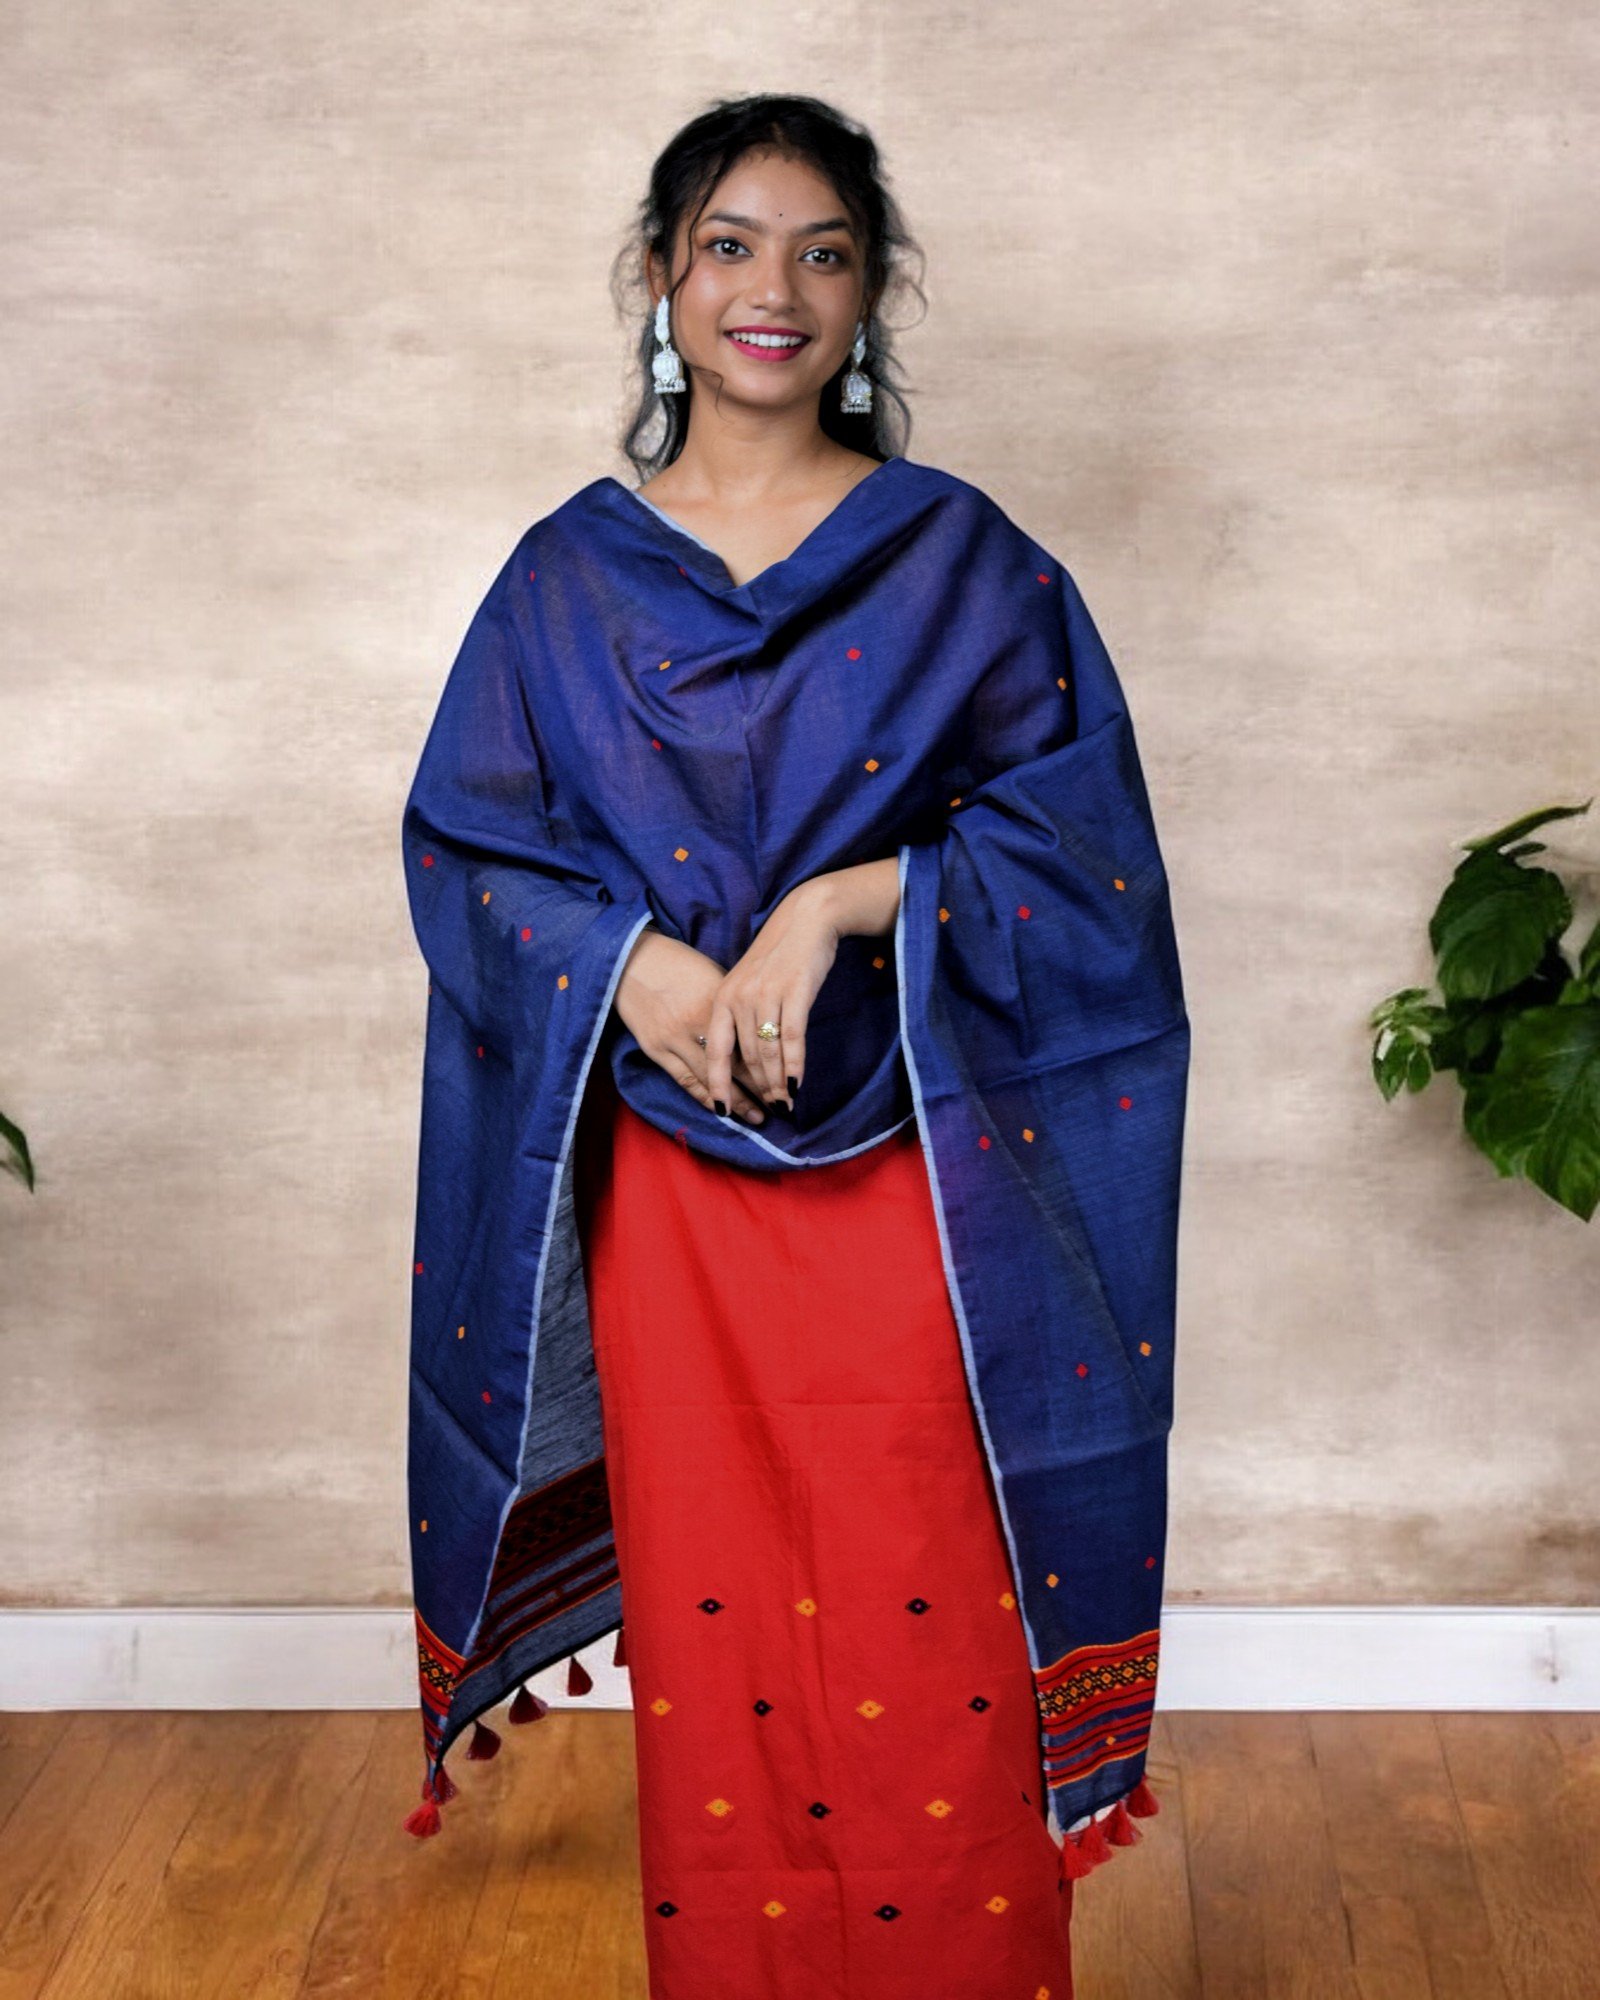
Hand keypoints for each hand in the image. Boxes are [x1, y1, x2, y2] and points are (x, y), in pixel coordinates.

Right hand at [612, 928, 772, 1124]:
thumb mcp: (713, 976)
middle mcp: (696, 1024)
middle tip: (780, 1106)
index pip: (750, 1042)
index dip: (770, 1065)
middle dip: (758, 1089)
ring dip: (735, 1101)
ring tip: (755, 1116)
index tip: (788, 1080)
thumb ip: (734, 1006)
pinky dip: (704, 1096)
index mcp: (717, 1002)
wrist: (632, 961)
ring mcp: (674, 1039)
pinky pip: (684, 1080)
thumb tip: (758, 1029)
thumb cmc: (679, 964)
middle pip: (734, 1064)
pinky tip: (721, 1110)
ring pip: (711, 1078)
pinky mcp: (655, 1049)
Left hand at [702, 858, 898, 1113]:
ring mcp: (766, 996)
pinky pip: (792, 1039)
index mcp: (722, 998)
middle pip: (747, 1058)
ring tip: (784, 1103)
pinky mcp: (794, 993)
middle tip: (769, 1111)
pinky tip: (797, 1084)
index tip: (721, 1110)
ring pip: (769, 1053)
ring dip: (777, 1083)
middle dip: (758, 1089)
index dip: (717, 1083)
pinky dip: (795, 1066)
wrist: (806, 918)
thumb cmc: (778, 955)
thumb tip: (744, 1058)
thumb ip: (740, 1014)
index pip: (715, 1050)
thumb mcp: (748, 982)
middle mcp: (739, 999)